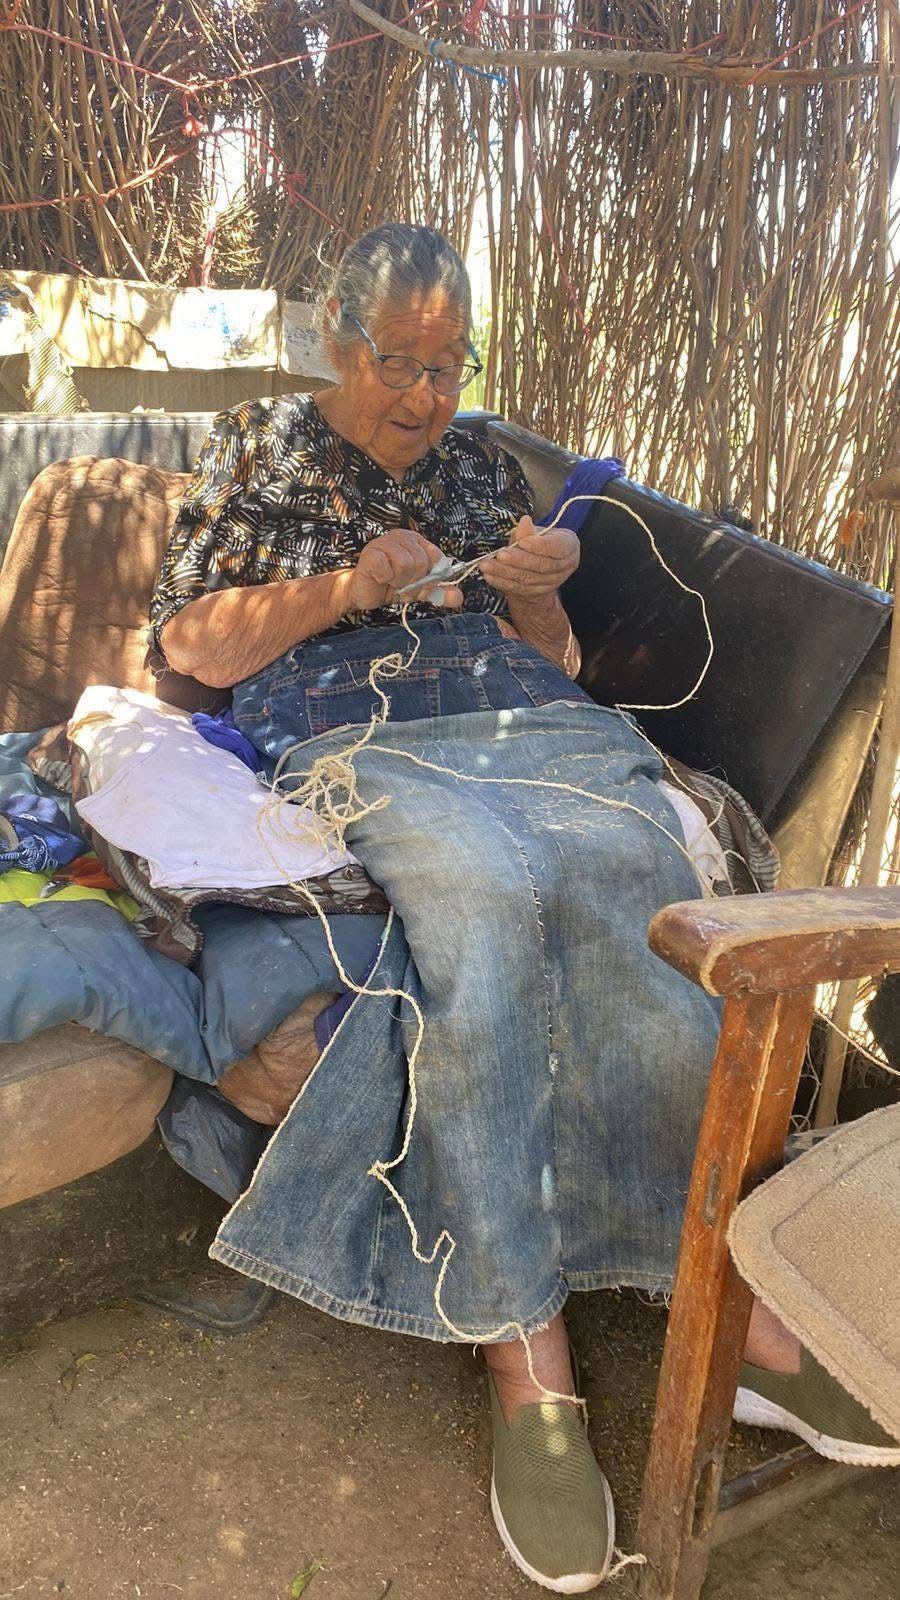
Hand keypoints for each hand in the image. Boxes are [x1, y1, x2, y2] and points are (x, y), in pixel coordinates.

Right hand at [347, 527, 462, 610]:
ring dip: (399, 582)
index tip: (420, 585)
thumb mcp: (421, 590)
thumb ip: (440, 592)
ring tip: (391, 583)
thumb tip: (458, 598)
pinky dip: (385, 579)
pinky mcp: (371, 553)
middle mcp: (402, 537)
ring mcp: (385, 542)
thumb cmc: (391, 586)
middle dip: (414, 583)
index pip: (437, 559)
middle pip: (422, 562)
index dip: (430, 578)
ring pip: (405, 565)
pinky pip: (386, 569)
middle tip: (402, 587)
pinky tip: (380, 578)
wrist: (364, 593)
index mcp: (417, 541)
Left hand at [480, 517, 579, 602]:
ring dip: (505, 572)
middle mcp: (565, 565)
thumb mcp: (536, 532)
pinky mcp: (539, 593)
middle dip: (519, 561)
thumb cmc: (538, 542)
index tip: (522, 542)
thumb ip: (529, 531)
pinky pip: (519, 588)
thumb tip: (525, 521)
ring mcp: (553, 582)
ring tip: (487, 565)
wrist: (538, 567)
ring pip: (528, 579)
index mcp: (569, 545)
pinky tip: (489, 576)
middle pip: (542, 566)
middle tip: (500, 555)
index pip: (557, 548)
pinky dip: (502, 582)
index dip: (539, 546)